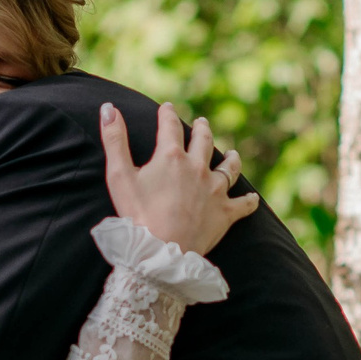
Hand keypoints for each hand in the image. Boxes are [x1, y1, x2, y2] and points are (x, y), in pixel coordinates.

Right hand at [100, 100, 259, 255]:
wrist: (160, 252)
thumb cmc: (136, 215)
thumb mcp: (119, 175)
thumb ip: (114, 139)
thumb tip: (108, 108)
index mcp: (172, 156)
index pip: (170, 126)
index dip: (167, 114)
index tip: (167, 108)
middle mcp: (198, 168)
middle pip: (204, 141)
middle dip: (201, 129)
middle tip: (201, 123)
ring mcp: (215, 190)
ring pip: (229, 167)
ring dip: (230, 158)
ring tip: (232, 153)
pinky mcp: (225, 214)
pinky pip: (243, 205)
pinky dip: (249, 201)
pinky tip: (253, 198)